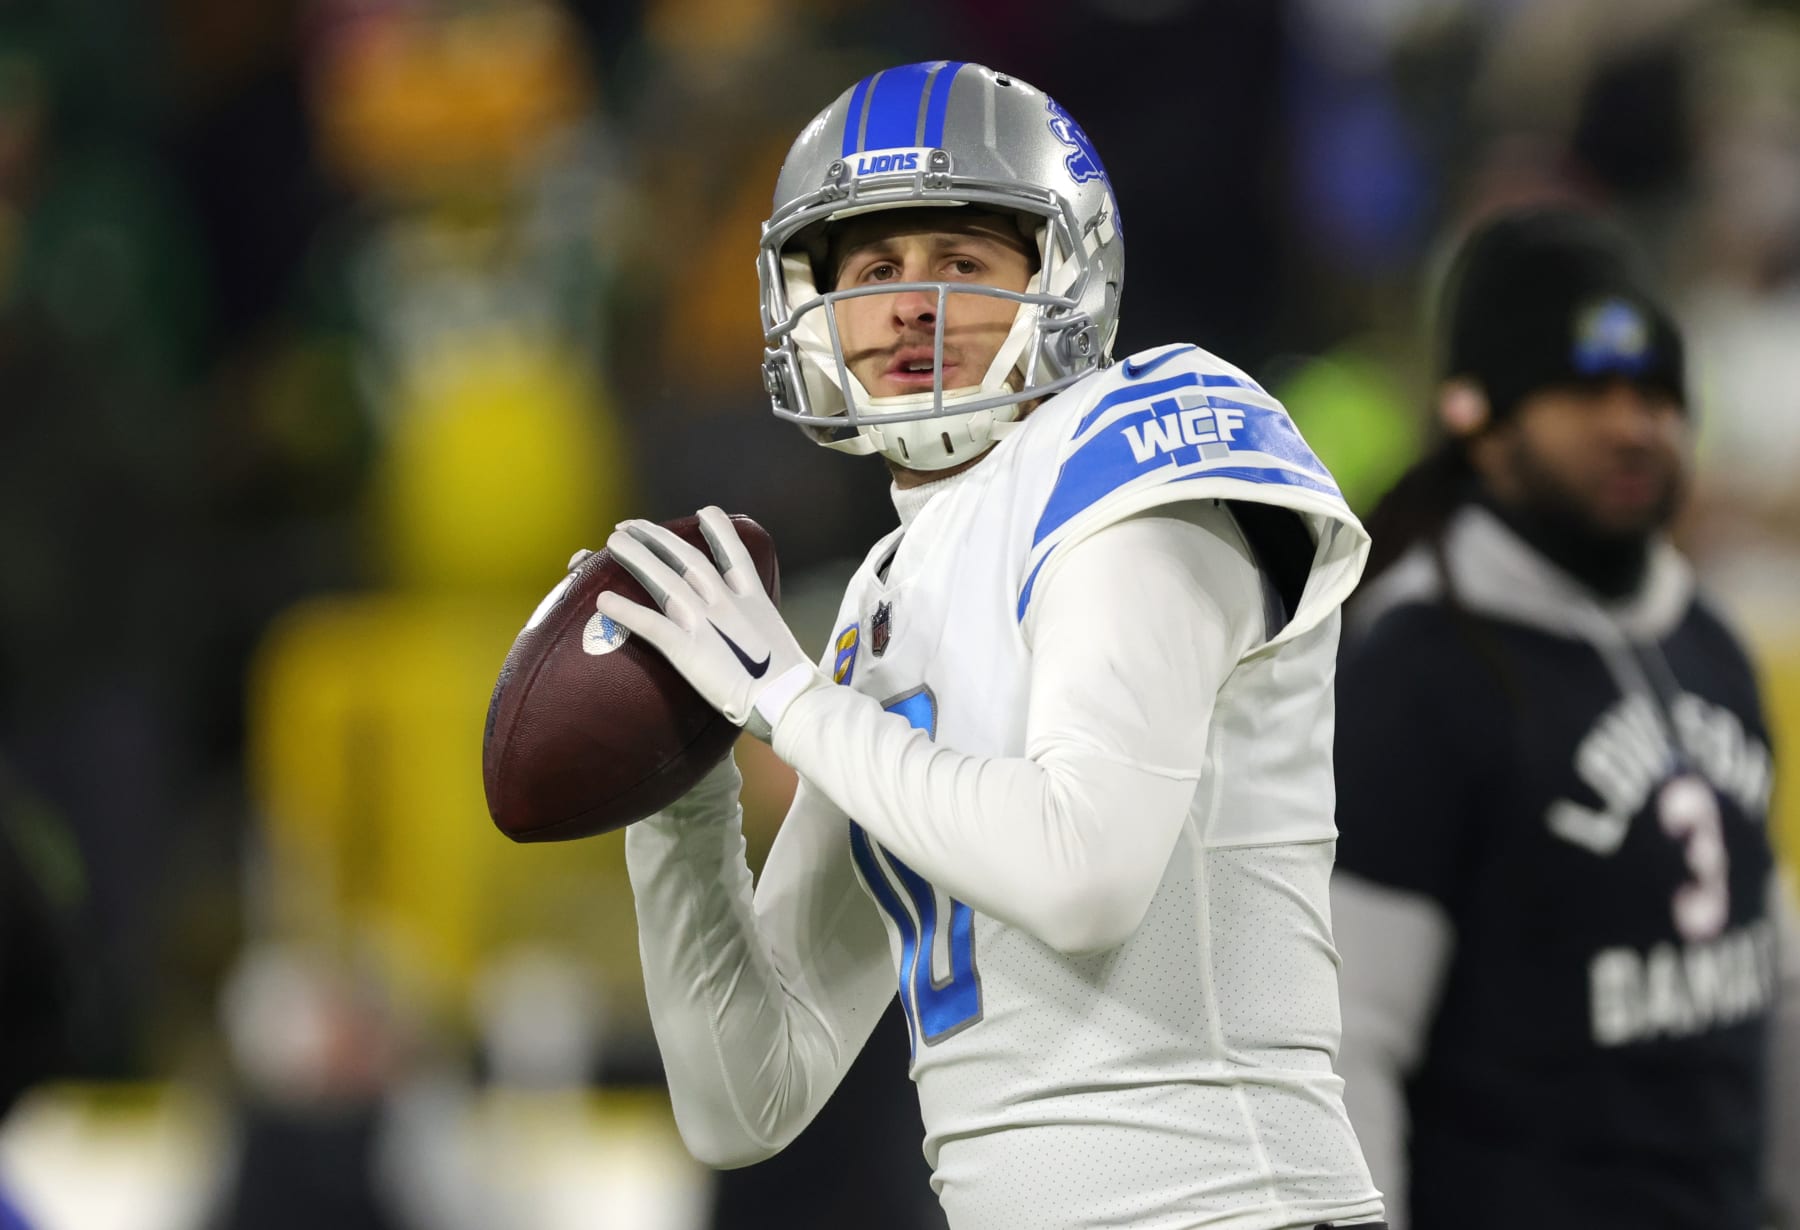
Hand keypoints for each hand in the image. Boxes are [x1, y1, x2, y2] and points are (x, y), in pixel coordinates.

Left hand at [597, 507, 821, 739]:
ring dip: (637, 557)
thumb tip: (753, 640)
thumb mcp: (781, 642)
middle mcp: (726, 602)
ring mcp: (705, 622)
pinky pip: (649, 623)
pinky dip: (625, 610)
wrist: (786, 699)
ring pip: (664, 579)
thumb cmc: (789, 684)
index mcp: (753, 600)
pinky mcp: (687, 648)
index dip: (718, 529)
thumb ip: (760, 632)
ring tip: (613, 542)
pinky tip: (603, 601)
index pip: (734, 553)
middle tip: (631, 526)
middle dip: (658, 537)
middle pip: (686, 558)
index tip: (703, 511)